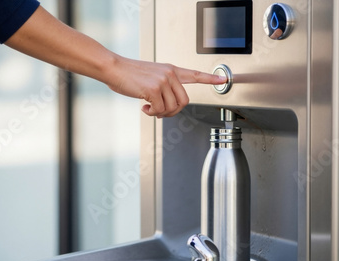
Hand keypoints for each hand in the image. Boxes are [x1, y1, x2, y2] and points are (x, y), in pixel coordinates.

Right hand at [108, 57, 226, 116]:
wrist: (114, 68)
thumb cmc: (129, 74)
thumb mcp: (151, 76)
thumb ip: (163, 87)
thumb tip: (166, 107)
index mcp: (171, 70)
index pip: (195, 74)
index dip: (210, 78)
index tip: (224, 79)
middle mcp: (170, 74)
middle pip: (184, 101)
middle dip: (173, 112)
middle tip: (160, 112)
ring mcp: (163, 81)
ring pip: (172, 108)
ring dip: (160, 113)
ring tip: (149, 108)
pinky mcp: (153, 89)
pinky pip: (159, 110)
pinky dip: (152, 113)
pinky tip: (144, 107)